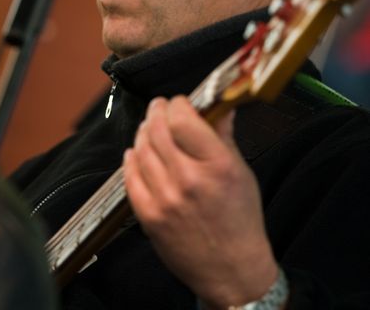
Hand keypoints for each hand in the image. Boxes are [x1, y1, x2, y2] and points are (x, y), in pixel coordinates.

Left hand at [123, 96, 278, 308]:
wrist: (232, 269)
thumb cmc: (240, 220)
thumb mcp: (241, 172)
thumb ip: (225, 135)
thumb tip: (219, 107)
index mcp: (217, 165)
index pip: (183, 119)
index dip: (177, 104)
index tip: (179, 102)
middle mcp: (189, 180)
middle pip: (158, 130)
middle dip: (157, 112)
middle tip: (160, 107)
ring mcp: (165, 199)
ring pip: (141, 149)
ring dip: (144, 132)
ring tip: (150, 127)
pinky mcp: (149, 216)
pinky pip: (130, 177)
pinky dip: (131, 158)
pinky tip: (137, 152)